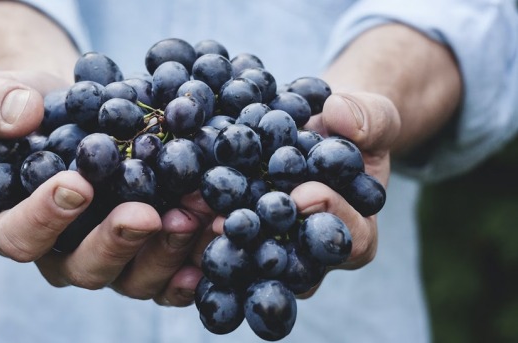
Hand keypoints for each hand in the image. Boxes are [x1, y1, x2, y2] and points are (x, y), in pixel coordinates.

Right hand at [0, 70, 215, 305]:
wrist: (84, 112)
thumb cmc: (37, 109)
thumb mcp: (0, 94)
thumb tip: (21, 115)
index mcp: (18, 224)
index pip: (20, 236)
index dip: (44, 217)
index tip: (77, 184)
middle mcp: (65, 253)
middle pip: (85, 267)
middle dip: (117, 242)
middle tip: (145, 214)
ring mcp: (114, 260)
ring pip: (135, 278)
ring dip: (167, 250)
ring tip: (195, 214)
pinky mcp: (151, 256)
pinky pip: (173, 276)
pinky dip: (196, 261)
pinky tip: (217, 237)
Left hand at [206, 91, 400, 297]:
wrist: (315, 129)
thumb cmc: (350, 128)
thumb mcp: (372, 116)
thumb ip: (368, 118)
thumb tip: (341, 116)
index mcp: (356, 232)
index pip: (351, 238)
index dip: (330, 217)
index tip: (305, 194)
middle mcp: (312, 254)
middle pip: (292, 263)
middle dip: (263, 241)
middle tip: (232, 221)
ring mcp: (273, 250)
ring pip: (249, 262)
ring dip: (220, 242)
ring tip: (193, 217)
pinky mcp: (240, 238)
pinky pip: (221, 243)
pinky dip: (196, 230)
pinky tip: (172, 215)